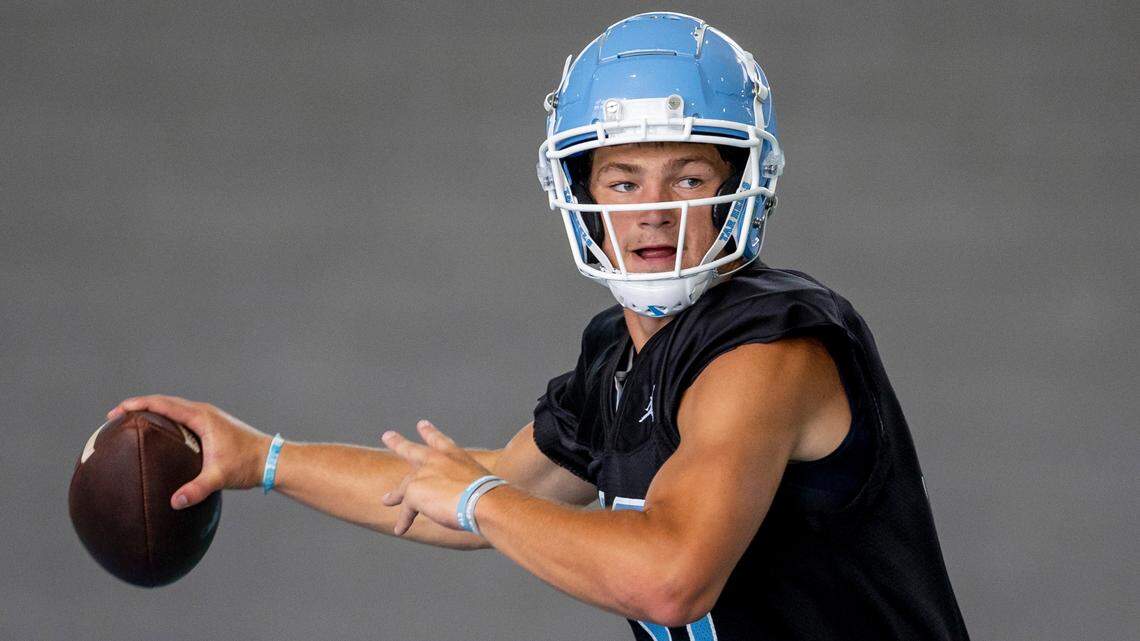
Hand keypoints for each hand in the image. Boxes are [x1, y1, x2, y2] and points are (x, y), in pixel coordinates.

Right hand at [107, 395, 272, 509]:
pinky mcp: (211, 426)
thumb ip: (197, 489)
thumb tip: (174, 502)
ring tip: (129, 423)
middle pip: (164, 402)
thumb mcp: (220, 477)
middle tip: (113, 417)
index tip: (116, 411)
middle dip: (138, 406)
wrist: (272, 459)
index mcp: (202, 417)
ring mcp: (208, 418)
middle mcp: (203, 412)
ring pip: (173, 408)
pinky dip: (164, 420)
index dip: (137, 404)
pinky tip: (156, 436)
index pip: (163, 404)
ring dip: (151, 411)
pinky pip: (181, 417)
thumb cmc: (248, 465)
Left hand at [381, 420, 490, 535]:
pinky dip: (404, 521)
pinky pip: (407, 510)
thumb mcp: (481, 484)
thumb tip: (467, 503)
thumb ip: (468, 488)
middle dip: (398, 443)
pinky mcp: (414, 491)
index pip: (439, 441)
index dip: (430, 432)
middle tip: (387, 435)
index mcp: (455, 456)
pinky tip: (400, 529)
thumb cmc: (491, 496)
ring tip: (386, 500)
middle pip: (412, 450)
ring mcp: (423, 474)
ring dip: (394, 495)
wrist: (485, 502)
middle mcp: (437, 460)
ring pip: (404, 486)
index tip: (421, 424)